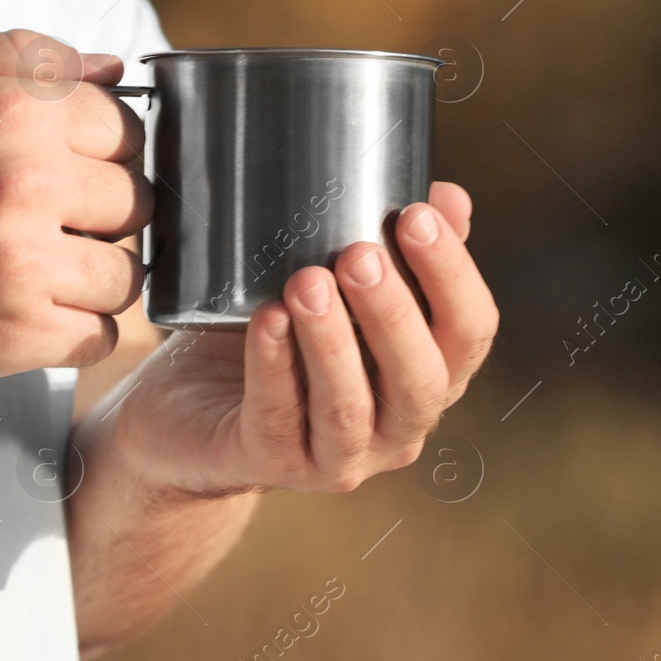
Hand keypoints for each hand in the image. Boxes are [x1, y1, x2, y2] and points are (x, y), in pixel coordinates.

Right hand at [0, 29, 150, 390]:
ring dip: (92, 277)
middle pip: (136, 201)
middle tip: (44, 224)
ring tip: (35, 271)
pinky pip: (103, 334)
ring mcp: (27, 265)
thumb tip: (112, 68)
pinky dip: (74, 330)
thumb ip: (20, 58)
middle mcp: (26, 183)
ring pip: (127, 273)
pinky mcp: (22, 335)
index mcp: (10, 112)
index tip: (64, 171)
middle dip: (100, 213)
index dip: (100, 151)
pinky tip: (26, 313)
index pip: (126, 128)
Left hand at [111, 182, 497, 494]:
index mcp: (428, 376)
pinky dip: (273, 365)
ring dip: (331, 343)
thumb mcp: (341, 291)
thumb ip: (398, 252)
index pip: (469, 333)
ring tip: (307, 282)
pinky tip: (267, 320)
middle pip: (421, 380)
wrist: (191, 410)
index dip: (452, 275)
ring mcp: (338, 456)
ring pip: (348, 407)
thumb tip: (450, 197)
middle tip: (359, 254)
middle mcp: (396, 427)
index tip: (416, 213)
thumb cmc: (281, 338)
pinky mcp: (272, 463)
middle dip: (394, 314)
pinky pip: (277, 416)